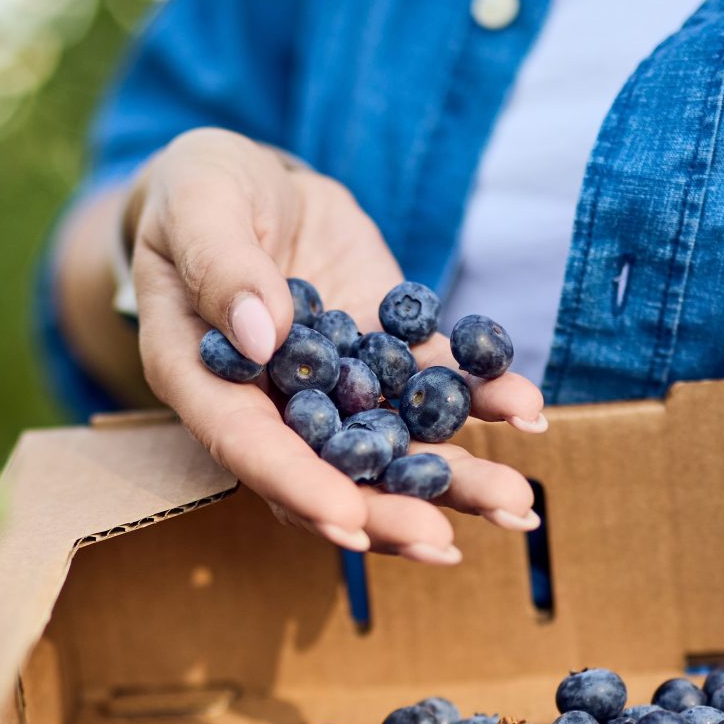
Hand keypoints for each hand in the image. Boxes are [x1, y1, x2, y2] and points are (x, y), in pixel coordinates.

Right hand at [126, 129, 543, 562]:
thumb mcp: (197, 206)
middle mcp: (272, 404)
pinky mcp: (386, 353)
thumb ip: (221, 268)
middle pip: (327, 472)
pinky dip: (482, 398)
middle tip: (442, 541)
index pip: (247, 447)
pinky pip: (436, 383)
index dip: (298, 486)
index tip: (349, 522)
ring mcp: (336, 386)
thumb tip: (263, 335)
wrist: (249, 182)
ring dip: (453, 478)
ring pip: (393, 446)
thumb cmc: (199, 191)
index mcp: (206, 381)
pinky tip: (526, 406)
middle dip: (386, 510)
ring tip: (514, 502)